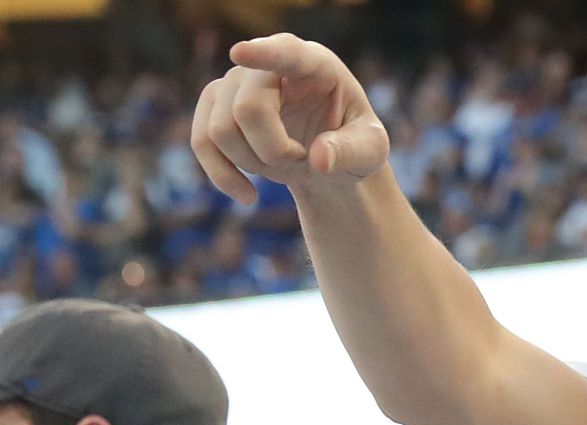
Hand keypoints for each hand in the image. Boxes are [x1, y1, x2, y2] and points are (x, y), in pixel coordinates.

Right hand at [191, 33, 390, 204]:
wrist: (326, 157)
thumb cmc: (354, 144)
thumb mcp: (371, 151)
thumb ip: (352, 152)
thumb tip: (320, 159)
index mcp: (314, 64)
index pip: (286, 52)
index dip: (263, 53)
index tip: (240, 53)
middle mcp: (267, 65)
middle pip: (248, 109)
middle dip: (275, 151)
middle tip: (304, 160)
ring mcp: (234, 82)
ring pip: (220, 130)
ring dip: (254, 164)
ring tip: (289, 165)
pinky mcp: (214, 105)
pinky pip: (201, 142)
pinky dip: (222, 175)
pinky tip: (248, 196)